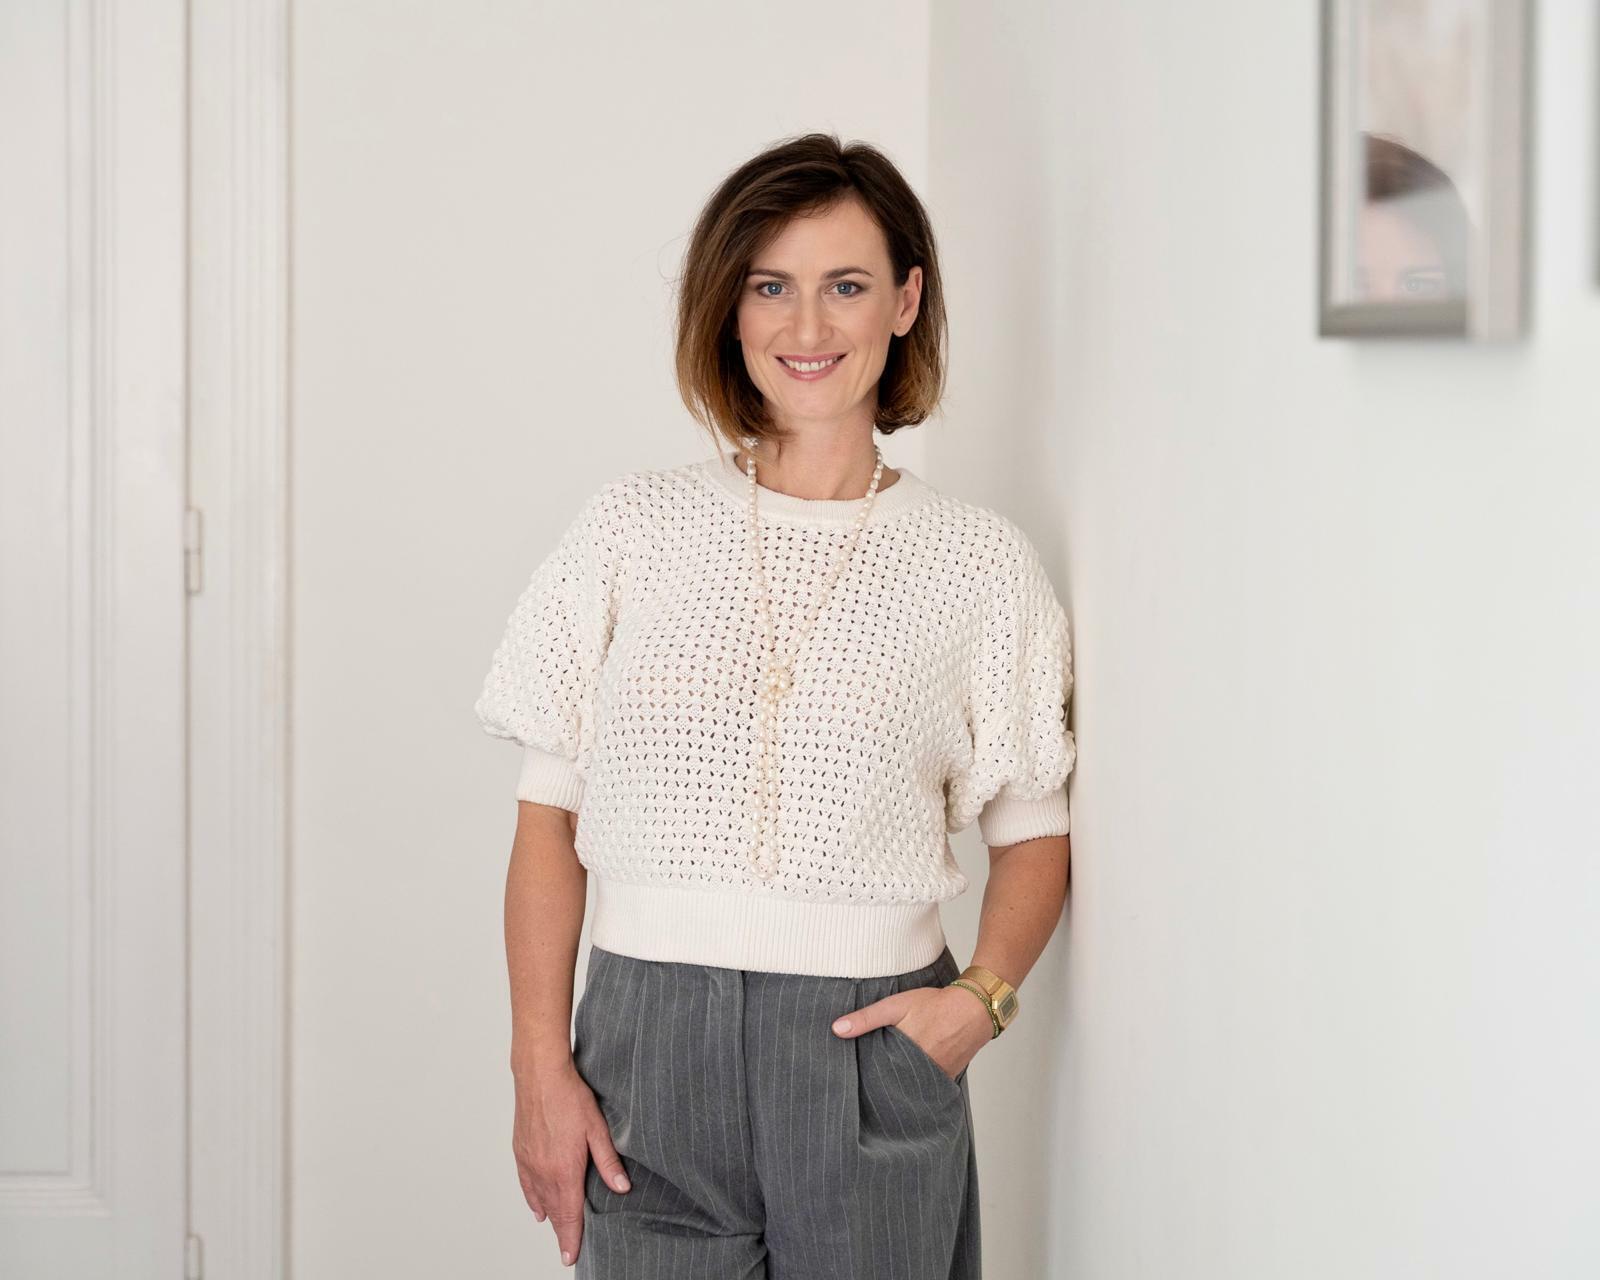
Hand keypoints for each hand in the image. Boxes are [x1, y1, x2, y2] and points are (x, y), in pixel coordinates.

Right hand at [512, 1055, 630, 1267]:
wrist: (540, 1075)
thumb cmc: (570, 1097)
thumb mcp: (597, 1128)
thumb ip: (608, 1161)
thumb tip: (622, 1188)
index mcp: (564, 1171)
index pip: (568, 1215)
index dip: (571, 1238)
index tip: (570, 1257)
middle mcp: (543, 1172)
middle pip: (553, 1212)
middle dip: (561, 1232)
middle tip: (567, 1249)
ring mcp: (529, 1163)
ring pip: (538, 1200)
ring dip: (549, 1217)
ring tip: (557, 1231)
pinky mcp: (520, 1152)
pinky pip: (526, 1185)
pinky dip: (532, 1199)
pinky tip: (536, 1208)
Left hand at [831, 983, 993, 1080]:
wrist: (973, 1009)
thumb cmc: (934, 1004)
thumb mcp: (895, 1005)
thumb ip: (866, 1018)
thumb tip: (836, 1029)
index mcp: (902, 1055)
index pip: (875, 1078)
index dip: (864, 1081)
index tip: (852, 1083)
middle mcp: (918, 1072)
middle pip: (891, 1086)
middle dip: (879, 1086)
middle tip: (865, 1089)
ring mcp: (934, 1078)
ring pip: (909, 1088)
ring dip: (898, 1086)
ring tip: (885, 1085)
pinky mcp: (946, 1078)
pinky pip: (926, 1086)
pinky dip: (917, 1084)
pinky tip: (908, 1079)